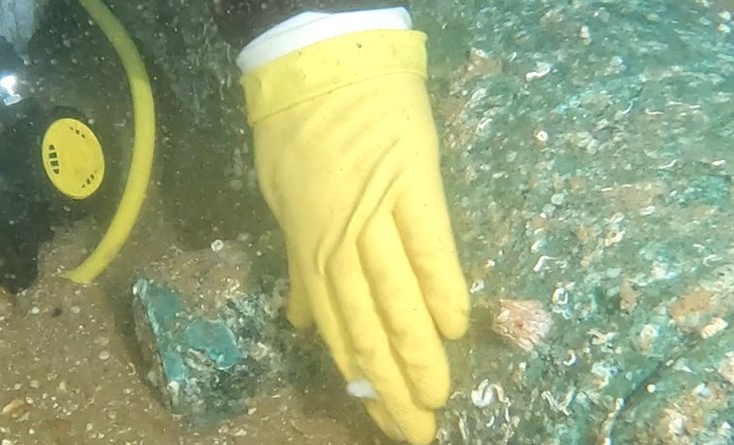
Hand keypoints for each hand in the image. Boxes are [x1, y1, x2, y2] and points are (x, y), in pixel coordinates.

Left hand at [243, 29, 469, 442]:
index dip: (360, 377)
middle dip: (390, 384)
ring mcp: (374, 214)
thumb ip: (297, 264)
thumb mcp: (282, 199)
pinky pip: (426, 244)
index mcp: (308, 247)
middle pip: (367, 324)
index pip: (337, 327)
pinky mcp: (411, 184)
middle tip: (415, 431)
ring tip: (435, 398)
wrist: (320, 62)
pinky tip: (451, 325)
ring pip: (394, 297)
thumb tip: (301, 320)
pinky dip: (438, 284)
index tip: (382, 418)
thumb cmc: (298, 130)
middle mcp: (338, 240)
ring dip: (415, 351)